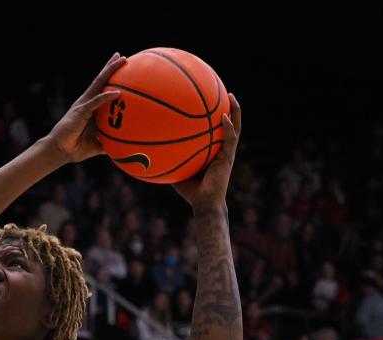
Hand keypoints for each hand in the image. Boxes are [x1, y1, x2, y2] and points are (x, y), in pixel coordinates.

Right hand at [43, 53, 126, 162]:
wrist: (59, 151)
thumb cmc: (76, 148)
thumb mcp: (97, 144)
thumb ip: (109, 142)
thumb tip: (124, 147)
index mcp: (89, 108)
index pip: (101, 88)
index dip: (109, 77)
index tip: (120, 68)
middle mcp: (86, 102)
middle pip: (100, 80)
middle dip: (110, 67)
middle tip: (121, 56)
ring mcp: (83, 104)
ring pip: (99, 83)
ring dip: (110, 71)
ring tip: (120, 60)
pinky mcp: (81, 111)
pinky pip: (96, 101)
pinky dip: (106, 96)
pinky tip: (118, 92)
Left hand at [173, 93, 241, 210]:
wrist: (205, 204)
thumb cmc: (191, 192)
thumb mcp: (176, 171)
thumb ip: (167, 160)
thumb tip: (147, 152)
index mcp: (213, 150)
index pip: (216, 129)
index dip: (215, 115)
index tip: (209, 99)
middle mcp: (222, 149)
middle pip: (228, 124)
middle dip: (227, 107)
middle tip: (223, 92)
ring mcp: (227, 153)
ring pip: (235, 127)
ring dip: (235, 111)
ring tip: (230, 96)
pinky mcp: (228, 158)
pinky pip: (229, 139)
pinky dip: (228, 128)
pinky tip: (224, 117)